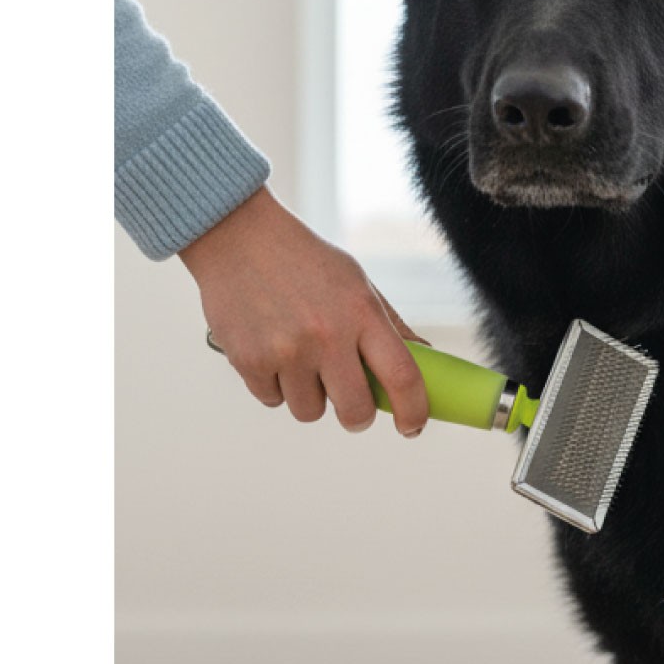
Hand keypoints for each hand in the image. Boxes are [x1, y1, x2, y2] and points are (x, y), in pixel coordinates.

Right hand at [180, 186, 429, 434]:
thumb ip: (389, 324)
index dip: (413, 411)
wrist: (236, 236)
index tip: (411, 427)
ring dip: (310, 397)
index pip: (402, 377)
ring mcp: (285, 350)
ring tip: (300, 362)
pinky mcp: (248, 360)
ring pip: (310, 411)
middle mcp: (326, 334)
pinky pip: (272, 400)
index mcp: (361, 312)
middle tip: (352, 406)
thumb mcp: (356, 282)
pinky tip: (270, 351)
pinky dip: (274, 386)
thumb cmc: (305, 261)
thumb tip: (427, 355)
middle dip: (357, 417)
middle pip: (355, 411)